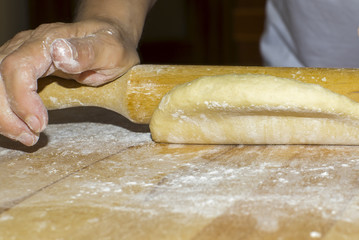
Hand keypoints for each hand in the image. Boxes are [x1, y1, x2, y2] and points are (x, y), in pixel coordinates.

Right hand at [0, 19, 139, 145]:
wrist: (107, 38)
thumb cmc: (111, 45)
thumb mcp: (110, 49)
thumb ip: (88, 52)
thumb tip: (61, 54)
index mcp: (48, 39)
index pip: (18, 66)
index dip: (22, 98)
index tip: (40, 124)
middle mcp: (28, 44)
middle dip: (7, 113)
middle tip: (31, 137)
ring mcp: (21, 55)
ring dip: (4, 115)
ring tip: (27, 137)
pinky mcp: (21, 67)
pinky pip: (3, 88)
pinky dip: (7, 110)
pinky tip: (21, 127)